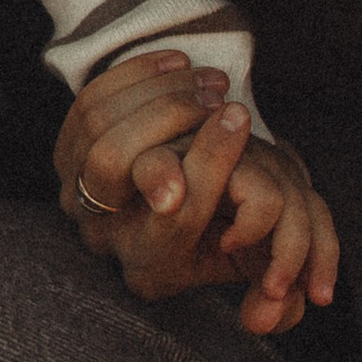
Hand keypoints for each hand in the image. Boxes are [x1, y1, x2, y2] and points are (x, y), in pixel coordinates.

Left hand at [56, 52, 339, 331]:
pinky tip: (179, 62)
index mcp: (151, 269)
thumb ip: (275, 285)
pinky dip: (137, 73)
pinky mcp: (67, 152)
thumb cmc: (229, 237)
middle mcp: (101, 234)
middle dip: (170, 115)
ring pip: (99, 122)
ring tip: (210, 79)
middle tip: (220, 94)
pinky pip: (92, 98)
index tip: (240, 118)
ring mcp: (75, 191)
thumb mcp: (255, 264)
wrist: (169, 223)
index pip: (172, 213)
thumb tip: (294, 299)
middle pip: (114, 159)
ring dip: (157, 90)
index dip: (207, 162)